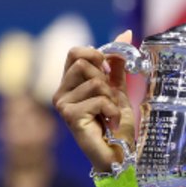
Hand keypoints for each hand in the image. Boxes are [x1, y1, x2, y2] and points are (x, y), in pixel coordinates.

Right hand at [53, 30, 136, 172]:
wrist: (118, 153)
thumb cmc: (115, 124)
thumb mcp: (118, 89)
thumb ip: (117, 64)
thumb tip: (125, 33)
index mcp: (70, 83)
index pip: (75, 52)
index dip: (96, 55)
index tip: (108, 70)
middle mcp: (61, 92)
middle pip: (83, 63)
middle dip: (105, 80)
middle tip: (109, 99)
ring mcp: (62, 104)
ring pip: (95, 82)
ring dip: (111, 99)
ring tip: (110, 114)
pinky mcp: (70, 116)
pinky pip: (99, 99)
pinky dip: (112, 110)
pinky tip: (110, 123)